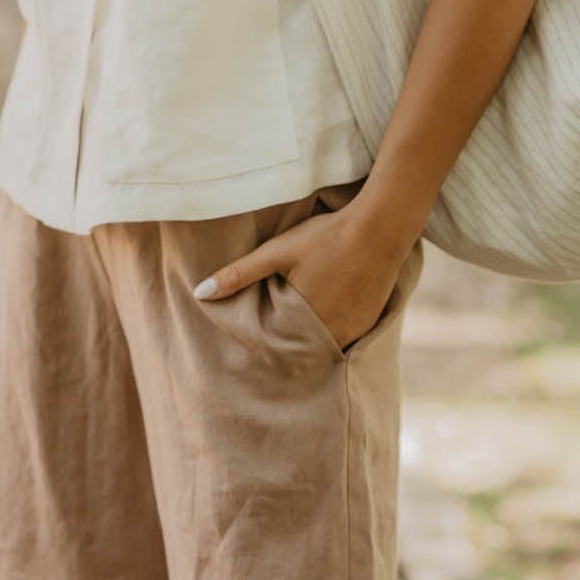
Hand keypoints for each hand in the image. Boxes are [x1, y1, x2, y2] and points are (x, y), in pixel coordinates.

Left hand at [194, 201, 408, 354]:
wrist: (380, 228)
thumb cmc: (326, 237)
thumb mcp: (277, 252)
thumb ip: (239, 274)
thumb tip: (199, 293)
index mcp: (301, 321)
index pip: (274, 348)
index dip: (263, 346)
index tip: (251, 345)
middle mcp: (328, 334)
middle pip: (299, 351)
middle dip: (285, 349)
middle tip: (271, 341)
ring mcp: (352, 331)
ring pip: (322, 348)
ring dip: (309, 345)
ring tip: (296, 333)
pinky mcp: (369, 324)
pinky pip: (344, 340)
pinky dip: (331, 336)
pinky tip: (325, 321)